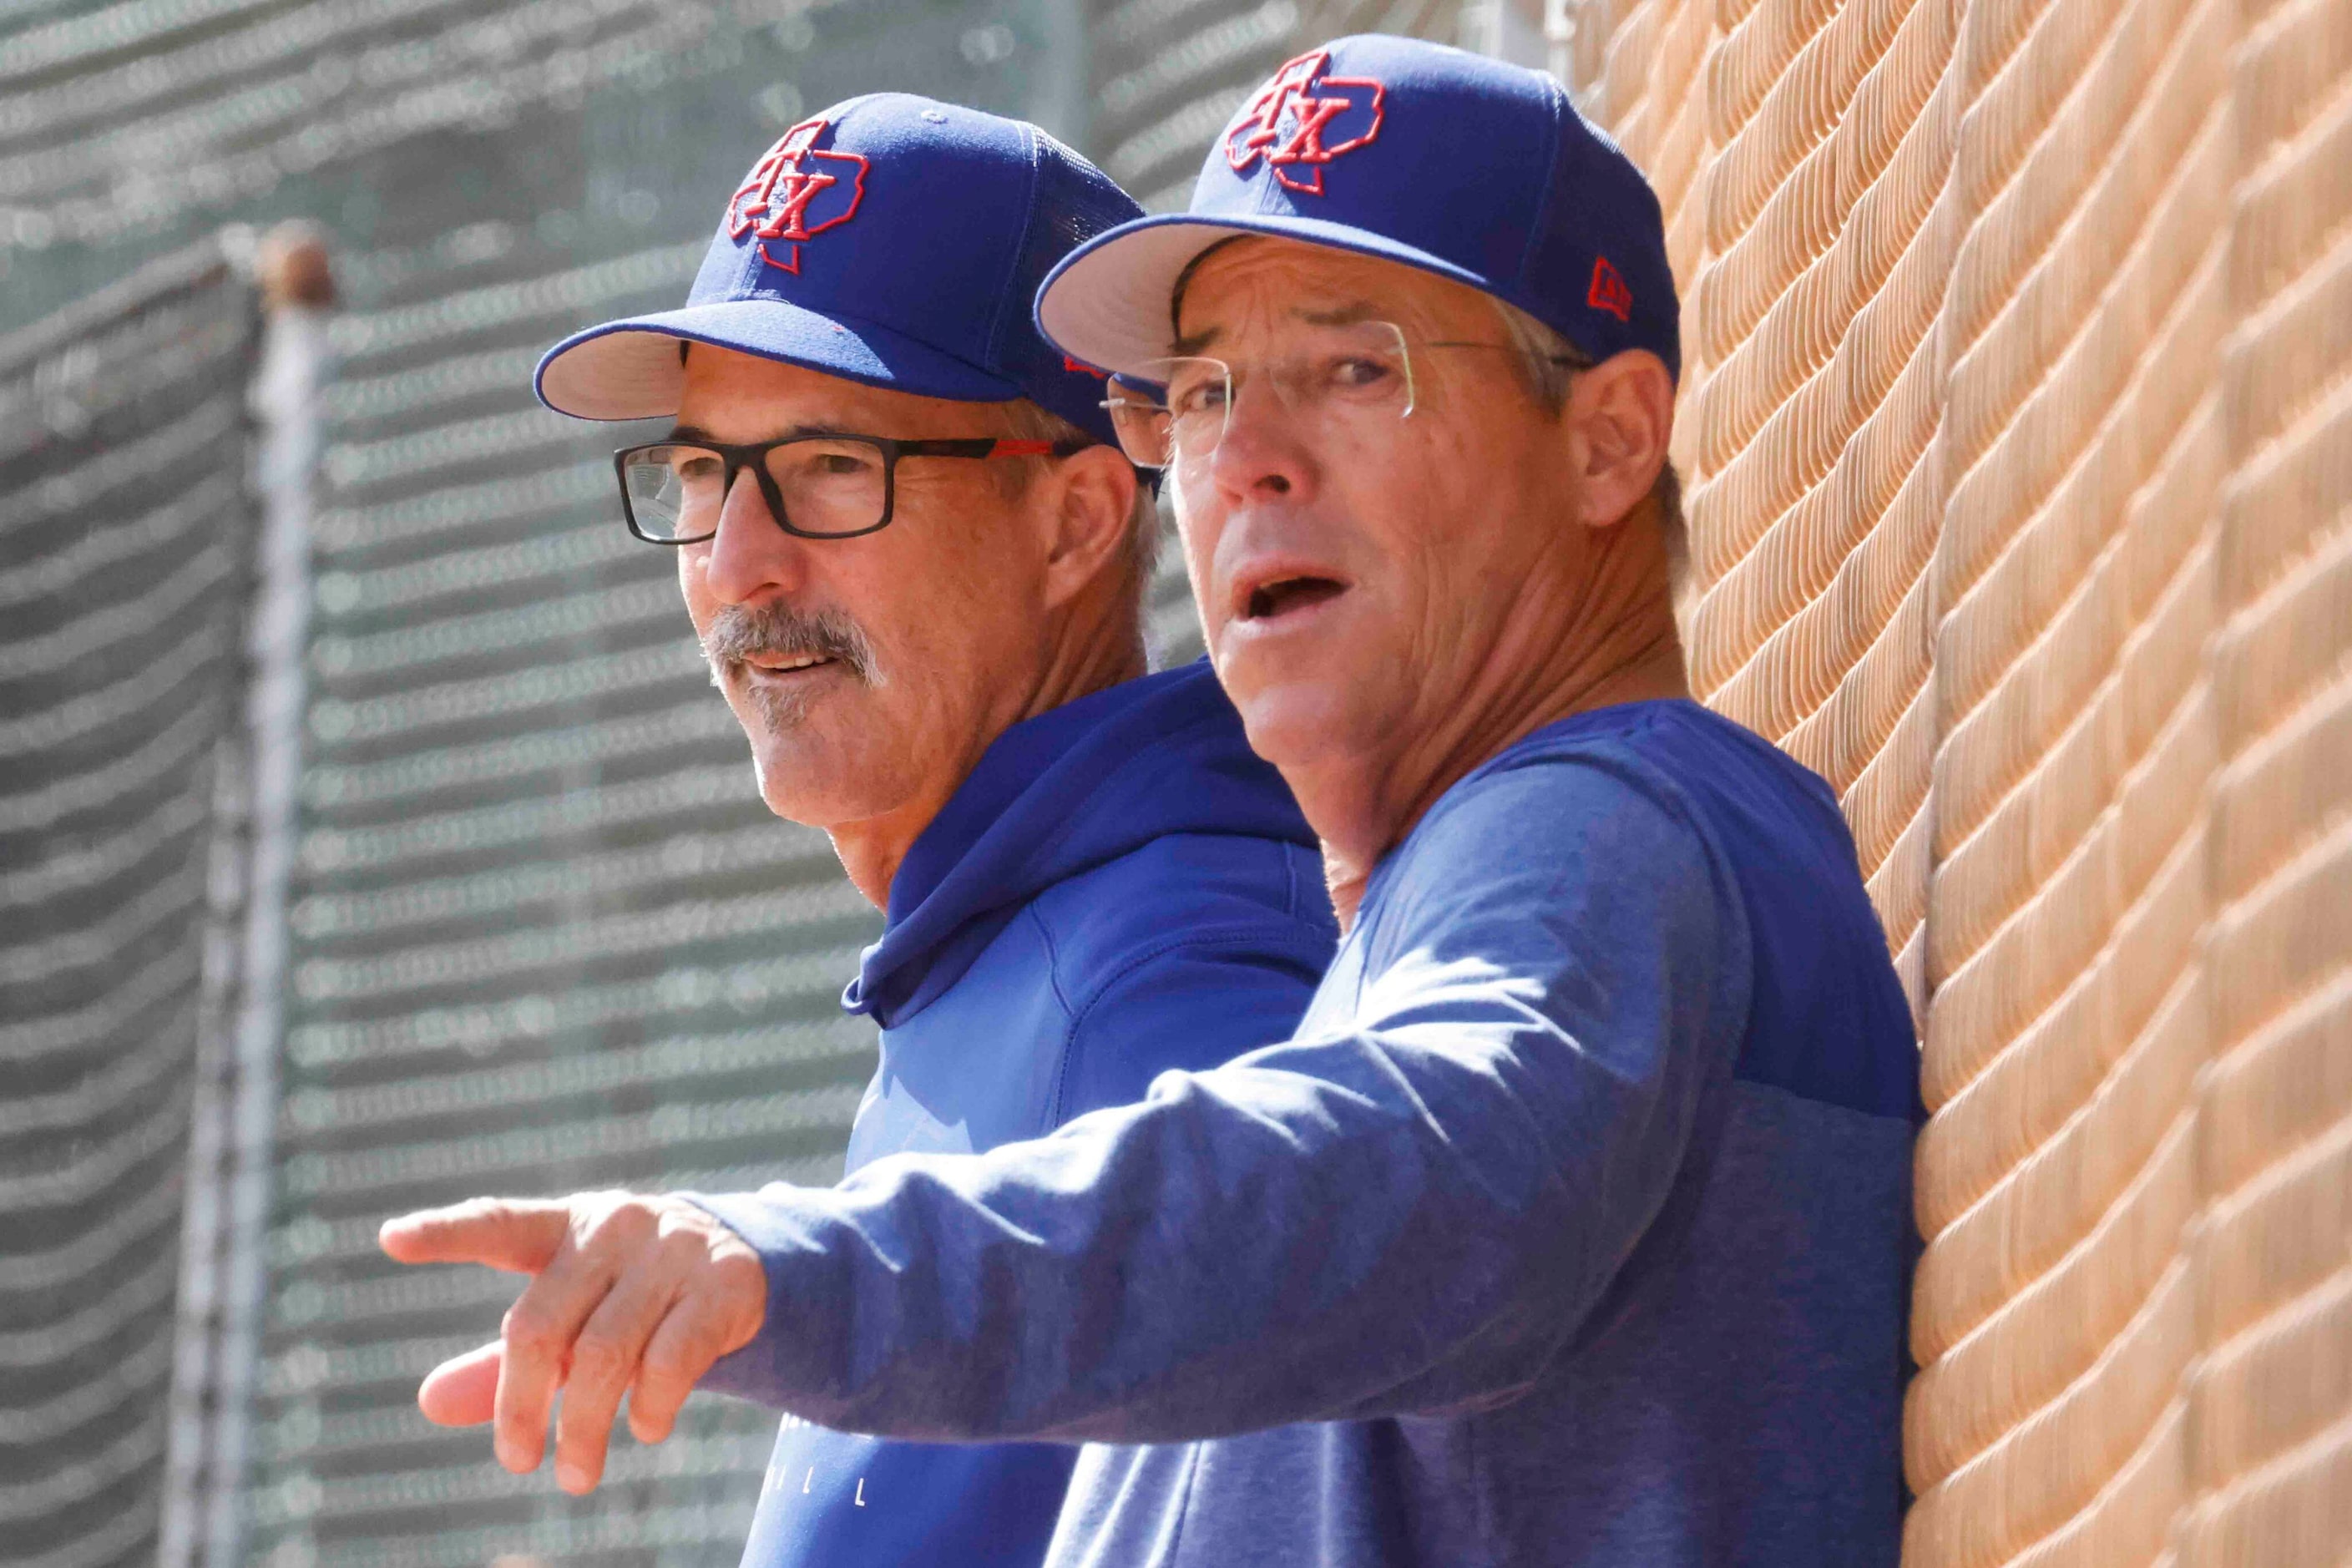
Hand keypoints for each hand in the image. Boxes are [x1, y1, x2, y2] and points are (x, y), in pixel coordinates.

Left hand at [378, 1191, 766, 1492]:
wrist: (744, 1267)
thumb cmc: (630, 1298)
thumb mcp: (571, 1320)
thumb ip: (502, 1360)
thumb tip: (427, 1403)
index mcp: (566, 1226)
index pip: (500, 1223)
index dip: (447, 1232)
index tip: (391, 1239)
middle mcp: (616, 1226)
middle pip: (542, 1325)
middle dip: (520, 1407)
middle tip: (517, 1463)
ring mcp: (674, 1249)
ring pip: (605, 1354)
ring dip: (583, 1428)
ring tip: (578, 1475)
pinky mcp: (726, 1282)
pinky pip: (672, 1361)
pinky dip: (649, 1408)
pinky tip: (645, 1430)